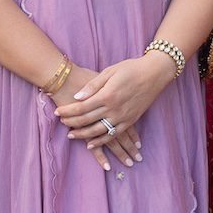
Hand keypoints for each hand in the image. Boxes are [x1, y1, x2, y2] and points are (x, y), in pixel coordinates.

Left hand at [54, 54, 178, 170]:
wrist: (154, 73)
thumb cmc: (131, 68)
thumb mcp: (110, 71)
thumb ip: (93, 86)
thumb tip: (77, 97)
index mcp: (107, 95)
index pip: (81, 107)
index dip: (67, 111)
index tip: (57, 112)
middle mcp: (114, 109)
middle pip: (87, 120)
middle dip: (71, 122)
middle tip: (60, 122)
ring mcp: (122, 117)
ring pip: (98, 131)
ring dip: (83, 135)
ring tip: (71, 135)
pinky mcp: (130, 121)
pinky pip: (112, 135)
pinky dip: (100, 141)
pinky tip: (90, 144)